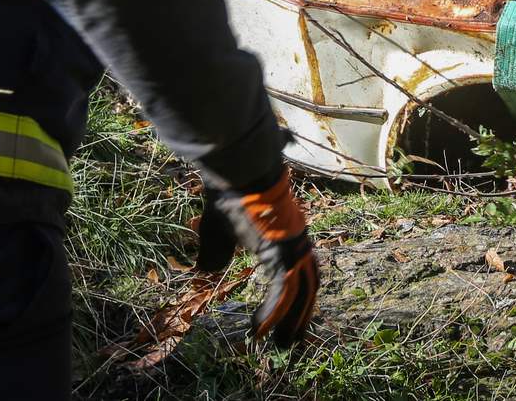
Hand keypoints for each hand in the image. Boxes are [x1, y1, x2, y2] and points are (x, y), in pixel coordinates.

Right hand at [203, 168, 319, 345]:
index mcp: (286, 236)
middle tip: (294, 341)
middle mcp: (295, 244)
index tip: (290, 315)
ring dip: (291, 321)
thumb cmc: (230, 194)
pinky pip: (281, 291)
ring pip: (298, 293)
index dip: (295, 296)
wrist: (239, 170)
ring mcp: (291, 248)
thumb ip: (216, 252)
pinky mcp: (281, 253)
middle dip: (301, 315)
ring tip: (283, 345)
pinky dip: (273, 313)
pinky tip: (262, 330)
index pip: (298, 272)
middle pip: (307, 286)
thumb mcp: (218, 230)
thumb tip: (208, 271)